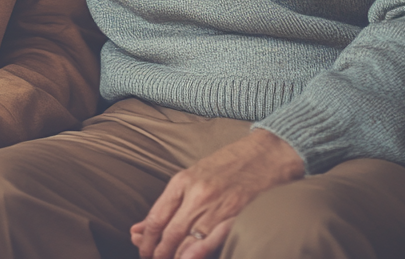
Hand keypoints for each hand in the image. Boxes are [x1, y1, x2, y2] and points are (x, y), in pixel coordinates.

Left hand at [131, 129, 303, 258]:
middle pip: (169, 233)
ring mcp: (217, 207)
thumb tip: (139, 228)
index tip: (142, 248)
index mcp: (183, 181)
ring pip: (187, 241)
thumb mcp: (193, 175)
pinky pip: (213, 242)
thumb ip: (170, 202)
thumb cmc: (228, 164)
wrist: (265, 154)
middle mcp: (197, 194)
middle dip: (158, 252)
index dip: (146, 238)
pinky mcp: (237, 218)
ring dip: (175, 256)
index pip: (156, 216)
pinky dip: (198, 254)